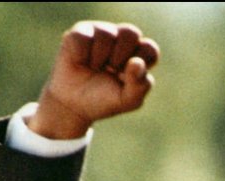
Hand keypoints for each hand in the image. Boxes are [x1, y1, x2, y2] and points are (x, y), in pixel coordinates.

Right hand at [30, 21, 160, 139]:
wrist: (74, 104)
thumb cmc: (104, 100)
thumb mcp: (127, 100)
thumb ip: (140, 85)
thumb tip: (137, 62)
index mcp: (138, 55)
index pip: (150, 49)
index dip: (139, 63)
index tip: (125, 77)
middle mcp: (122, 39)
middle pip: (131, 33)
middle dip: (120, 56)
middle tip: (111, 70)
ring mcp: (101, 32)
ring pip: (106, 33)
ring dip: (99, 58)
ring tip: (94, 68)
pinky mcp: (80, 31)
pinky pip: (83, 36)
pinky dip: (81, 55)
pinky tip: (80, 62)